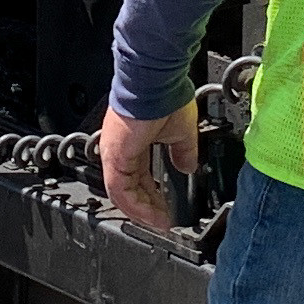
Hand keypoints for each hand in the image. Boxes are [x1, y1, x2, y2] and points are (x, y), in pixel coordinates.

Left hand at [99, 100, 198, 229]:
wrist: (156, 80)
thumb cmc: (166, 96)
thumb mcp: (180, 132)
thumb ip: (183, 152)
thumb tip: (188, 167)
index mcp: (133, 142)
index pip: (140, 177)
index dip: (153, 194)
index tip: (167, 208)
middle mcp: (120, 149)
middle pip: (130, 188)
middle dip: (148, 207)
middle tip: (164, 221)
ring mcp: (114, 153)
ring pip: (123, 194)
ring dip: (143, 211)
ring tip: (160, 223)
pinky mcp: (115, 157)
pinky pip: (121, 191)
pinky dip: (136, 206)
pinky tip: (153, 215)